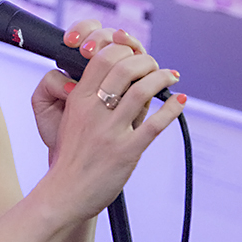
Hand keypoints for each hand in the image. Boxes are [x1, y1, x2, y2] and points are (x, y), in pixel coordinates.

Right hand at [32, 21, 184, 222]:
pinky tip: (178, 102)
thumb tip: (118, 76)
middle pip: (125, 68)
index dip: (123, 49)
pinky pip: (154, 125)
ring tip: (170, 77)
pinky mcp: (126, 152)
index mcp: (78, 100)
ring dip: (162, 78)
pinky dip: (171, 109)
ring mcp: (110, 132)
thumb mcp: (70, 118)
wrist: (64, 192)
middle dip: (146, 61)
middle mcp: (93, 112)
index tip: (134, 54)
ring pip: (142, 91)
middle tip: (154, 66)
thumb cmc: (71, 156)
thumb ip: (89, 96)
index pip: (103, 58)